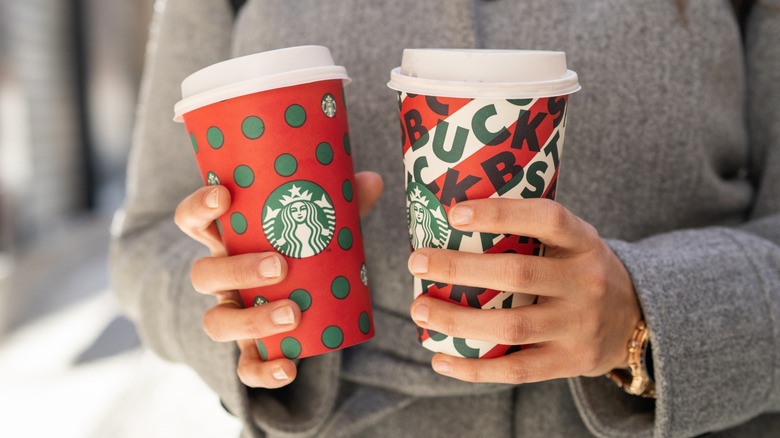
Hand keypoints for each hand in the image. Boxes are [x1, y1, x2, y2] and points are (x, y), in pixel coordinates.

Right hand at [174, 171, 382, 387]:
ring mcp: (231, 314)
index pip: (193, 220)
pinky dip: (264, 372)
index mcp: (227, 240)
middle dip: (237, 269)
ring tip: (291, 314)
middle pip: (203, 274)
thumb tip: (372, 181)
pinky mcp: (250, 349)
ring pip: (216, 323)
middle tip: (279, 266)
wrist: (306, 297)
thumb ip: (342, 201)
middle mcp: (220, 278)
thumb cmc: (304, 246)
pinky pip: (244, 367)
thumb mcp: (320, 221)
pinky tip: (289, 368)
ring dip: (250, 320)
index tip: (224, 195)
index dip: (199, 207)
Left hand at [407, 198, 640, 383]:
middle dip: (459, 268)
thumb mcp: (573, 241)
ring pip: (511, 327)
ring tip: (420, 311)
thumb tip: (451, 218)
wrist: (636, 320)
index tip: (455, 213)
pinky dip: (473, 368)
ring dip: (457, 320)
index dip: (501, 214)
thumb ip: (531, 232)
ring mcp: (579, 325)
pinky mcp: (570, 361)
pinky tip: (440, 359)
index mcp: (583, 242)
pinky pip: (516, 370)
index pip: (547, 219)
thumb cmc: (580, 270)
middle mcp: (585, 282)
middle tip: (417, 261)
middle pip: (517, 274)